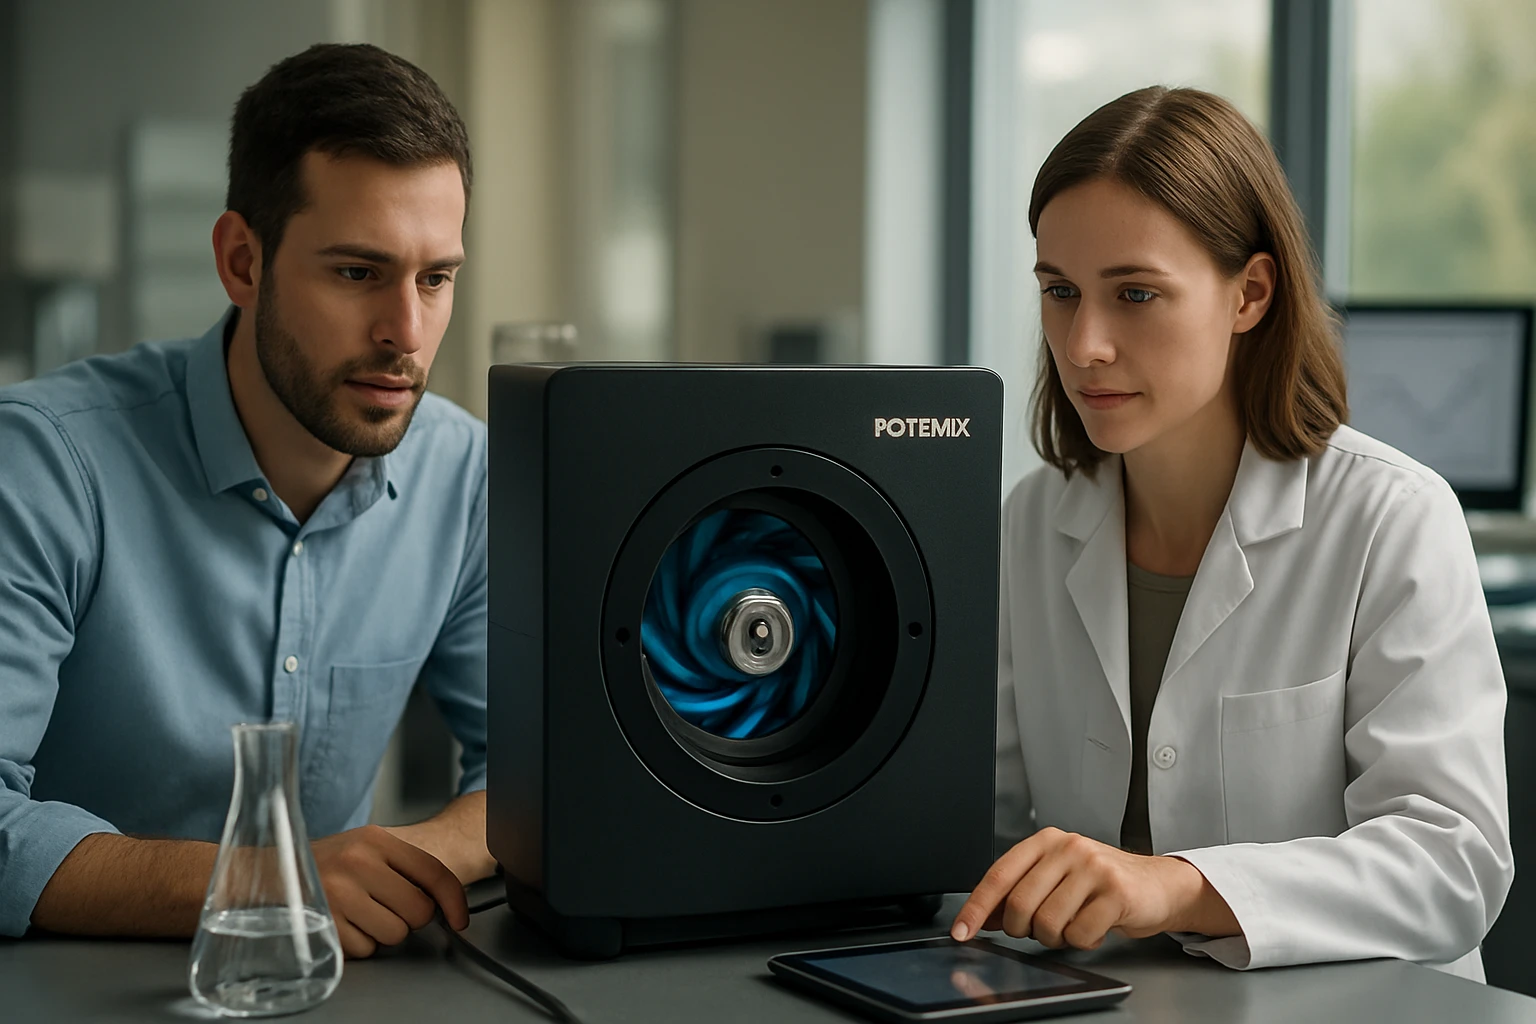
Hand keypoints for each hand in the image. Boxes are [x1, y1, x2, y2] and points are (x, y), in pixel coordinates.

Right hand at [311, 825, 468, 957]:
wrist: (272, 871)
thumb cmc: (328, 863)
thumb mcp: (366, 848)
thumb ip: (403, 866)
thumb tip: (445, 900)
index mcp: (376, 840)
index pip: (433, 872)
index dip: (454, 900)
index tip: (459, 920)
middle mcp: (358, 862)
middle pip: (418, 910)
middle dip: (410, 917)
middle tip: (389, 907)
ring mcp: (338, 893)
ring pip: (394, 933)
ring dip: (383, 932)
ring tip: (362, 913)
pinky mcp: (323, 922)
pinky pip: (365, 949)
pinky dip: (359, 943)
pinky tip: (345, 923)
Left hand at [949, 827, 1225, 950]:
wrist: (1158, 885)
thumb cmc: (1102, 883)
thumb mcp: (1057, 877)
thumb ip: (1021, 891)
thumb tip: (982, 917)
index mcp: (1046, 840)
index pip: (999, 875)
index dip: (976, 907)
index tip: (961, 931)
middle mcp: (1067, 847)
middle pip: (1019, 904)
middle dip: (1023, 929)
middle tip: (1040, 930)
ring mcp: (1093, 868)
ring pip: (1048, 923)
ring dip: (1056, 938)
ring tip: (1073, 926)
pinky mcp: (1116, 892)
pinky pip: (1079, 934)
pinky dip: (1083, 941)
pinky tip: (1095, 927)